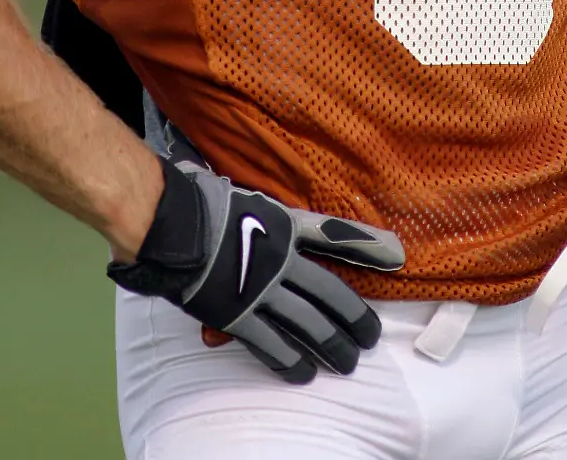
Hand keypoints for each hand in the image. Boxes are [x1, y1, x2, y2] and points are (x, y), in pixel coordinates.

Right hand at [107, 132, 404, 383]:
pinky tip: (304, 373)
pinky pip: (270, 344)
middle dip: (353, 317)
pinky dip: (289, 360)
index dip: (367, 246)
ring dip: (330, 346)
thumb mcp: (241, 194)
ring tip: (348, 362)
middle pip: (329, 292)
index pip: (334, 236)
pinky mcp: (238, 316)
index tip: (396, 256)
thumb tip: (263, 201)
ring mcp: (261, 290)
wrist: (170, 224)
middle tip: (371, 337)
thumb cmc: (198, 199)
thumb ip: (259, 206)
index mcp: (283, 224)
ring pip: (307, 324)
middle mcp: (280, 259)